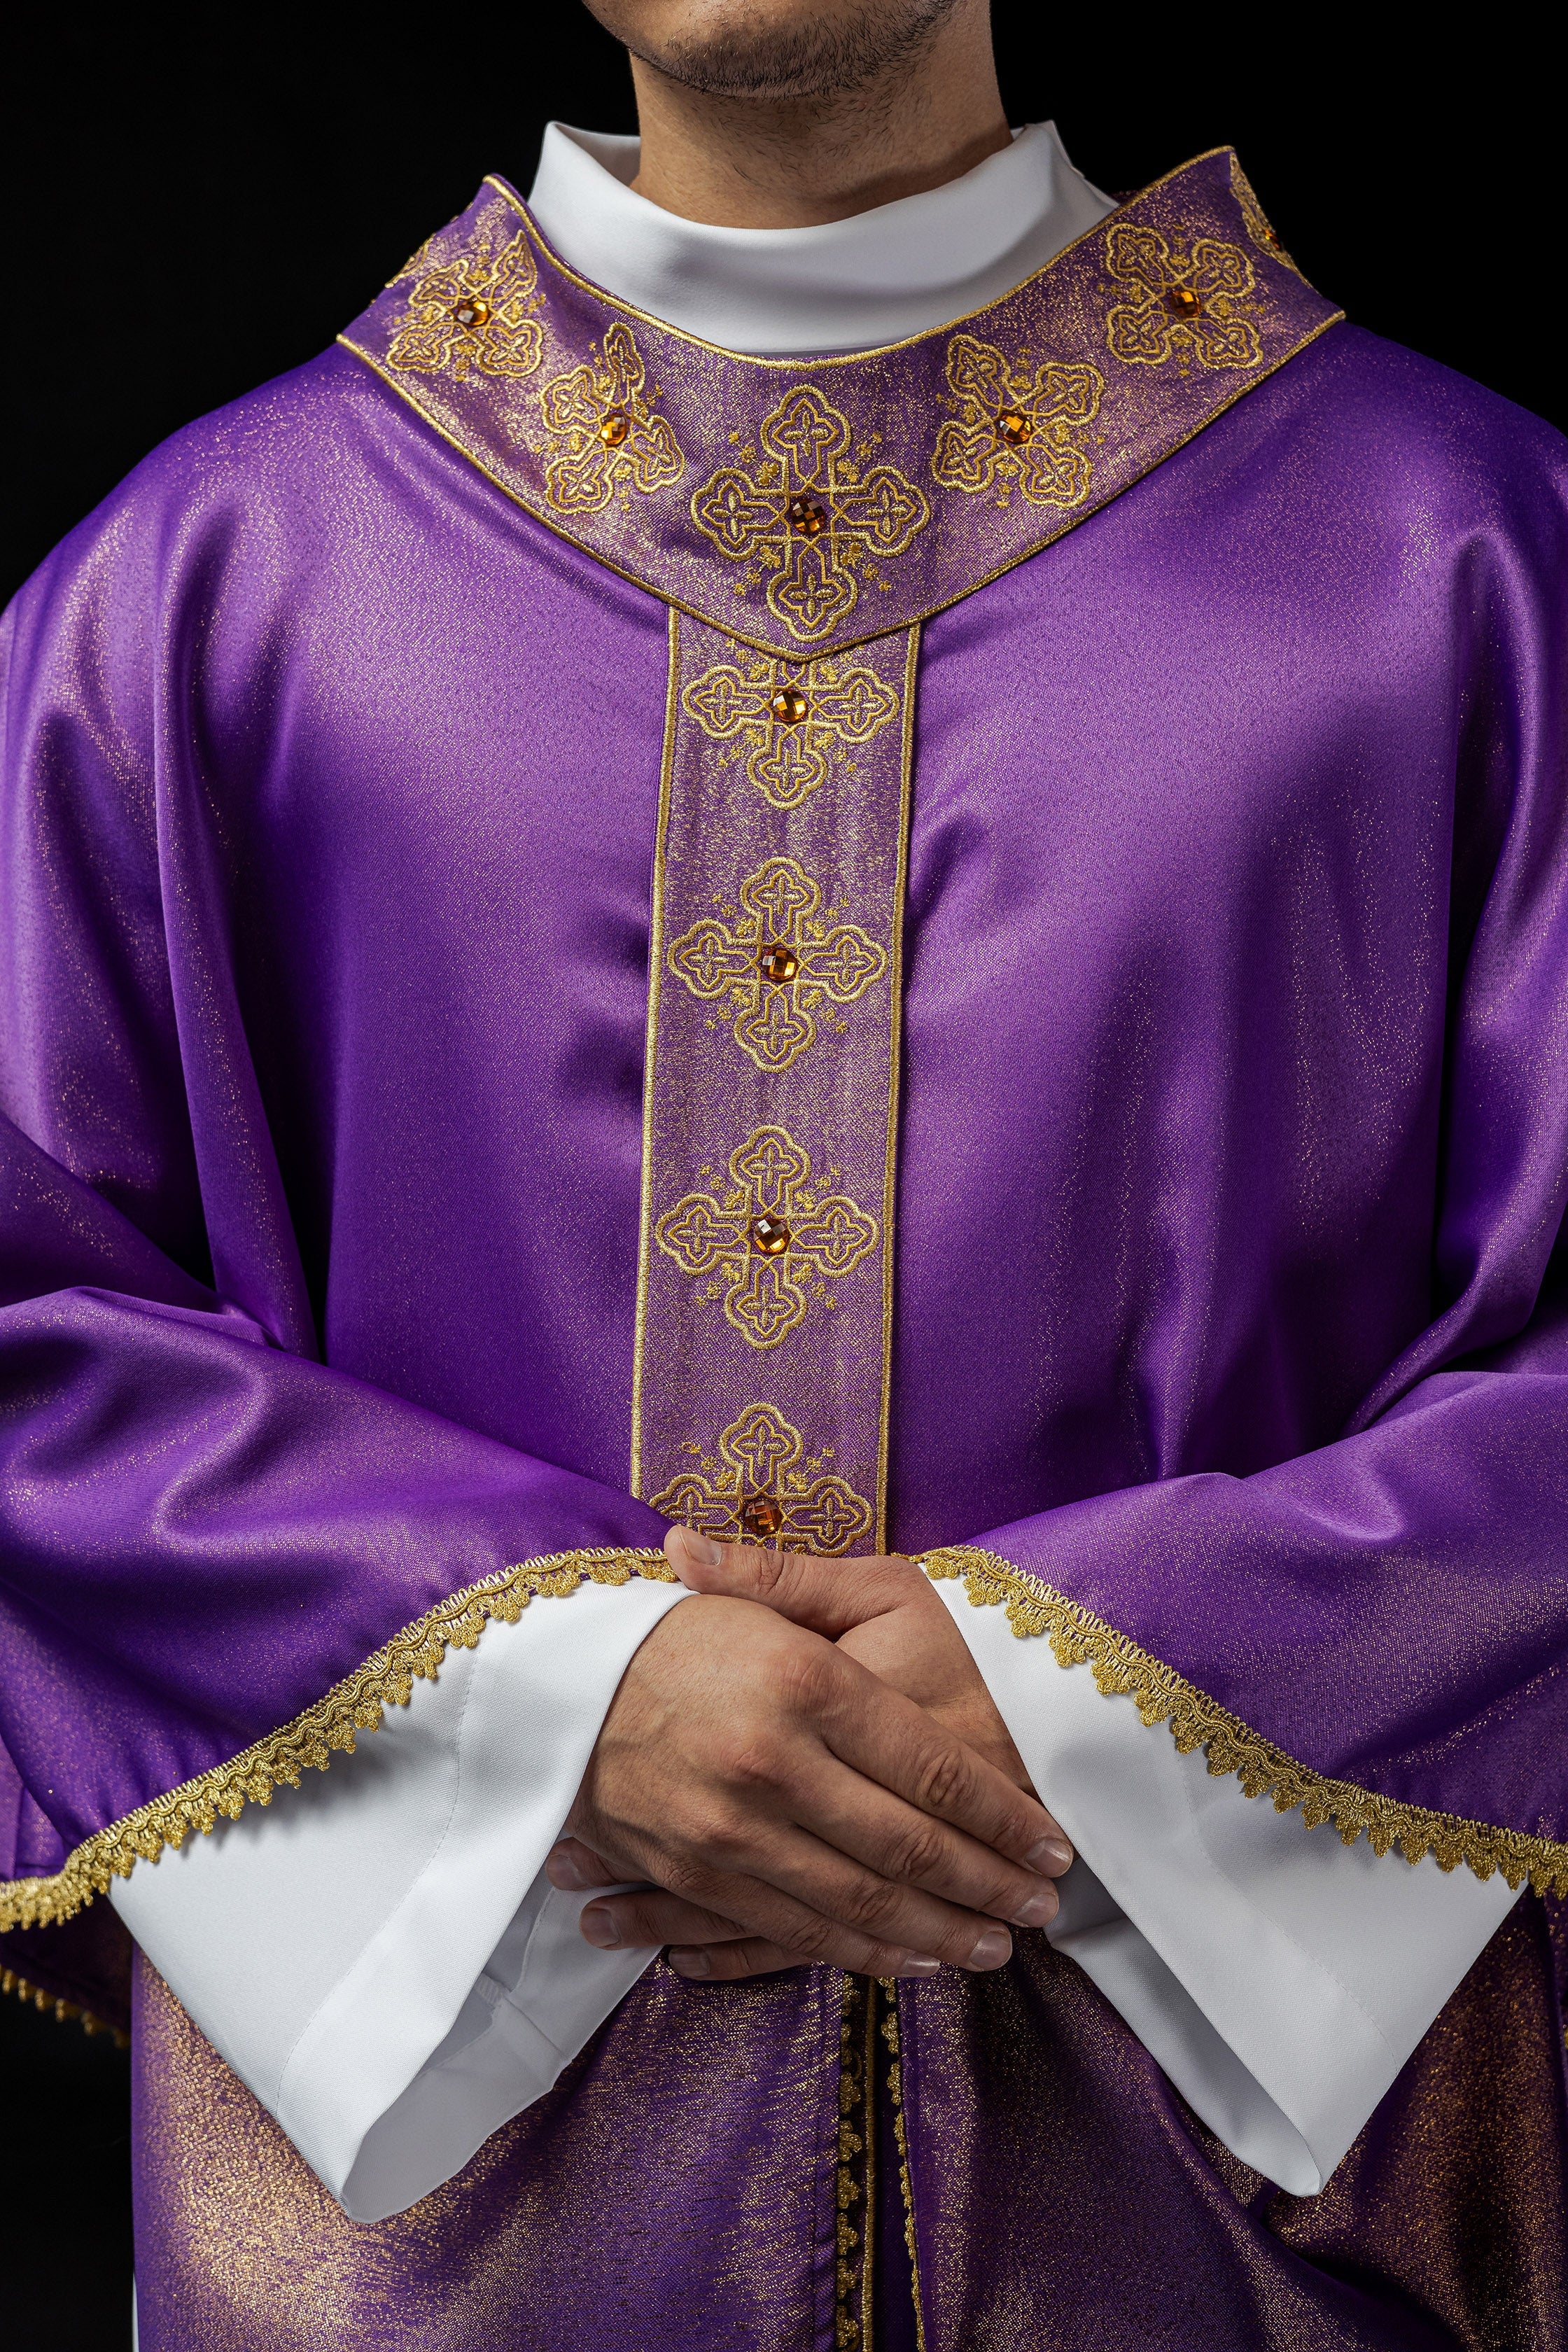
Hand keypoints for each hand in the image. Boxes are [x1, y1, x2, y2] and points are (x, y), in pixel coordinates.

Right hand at [554, 1571, 1069, 1983]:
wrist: (546, 1688)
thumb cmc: (674, 1627)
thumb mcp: (761, 1589)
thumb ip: (809, 1584)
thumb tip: (912, 1618)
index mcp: (803, 1681)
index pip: (931, 1768)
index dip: (1000, 1816)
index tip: (1049, 1845)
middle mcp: (772, 1761)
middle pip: (907, 1847)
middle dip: (987, 1888)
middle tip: (1040, 1910)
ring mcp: (730, 1828)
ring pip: (859, 1904)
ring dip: (938, 1935)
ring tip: (994, 1948)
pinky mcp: (696, 1872)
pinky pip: (796, 1930)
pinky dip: (861, 1954)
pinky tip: (907, 1962)